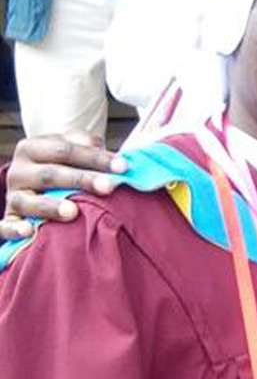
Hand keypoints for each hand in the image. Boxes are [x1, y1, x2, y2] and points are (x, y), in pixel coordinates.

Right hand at [1, 132, 126, 238]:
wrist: (39, 181)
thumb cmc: (66, 164)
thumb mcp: (74, 149)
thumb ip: (89, 147)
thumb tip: (111, 156)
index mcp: (33, 148)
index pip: (65, 150)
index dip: (95, 158)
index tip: (123, 167)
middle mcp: (19, 171)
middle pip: (51, 174)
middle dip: (81, 180)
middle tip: (108, 186)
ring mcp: (12, 196)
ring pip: (27, 201)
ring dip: (50, 206)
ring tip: (72, 212)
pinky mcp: (9, 218)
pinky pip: (5, 226)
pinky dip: (14, 229)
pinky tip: (28, 231)